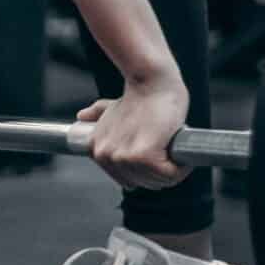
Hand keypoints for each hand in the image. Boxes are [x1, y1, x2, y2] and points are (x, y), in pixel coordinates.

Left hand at [76, 77, 190, 190]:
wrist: (152, 81)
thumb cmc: (138, 95)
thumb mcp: (112, 107)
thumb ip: (98, 115)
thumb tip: (82, 115)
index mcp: (98, 150)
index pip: (128, 180)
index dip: (147, 171)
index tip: (159, 155)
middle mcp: (106, 155)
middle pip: (143, 183)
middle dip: (160, 172)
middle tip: (169, 150)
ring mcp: (123, 156)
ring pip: (157, 181)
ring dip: (172, 170)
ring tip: (173, 148)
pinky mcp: (144, 155)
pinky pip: (169, 175)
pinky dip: (181, 168)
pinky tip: (182, 155)